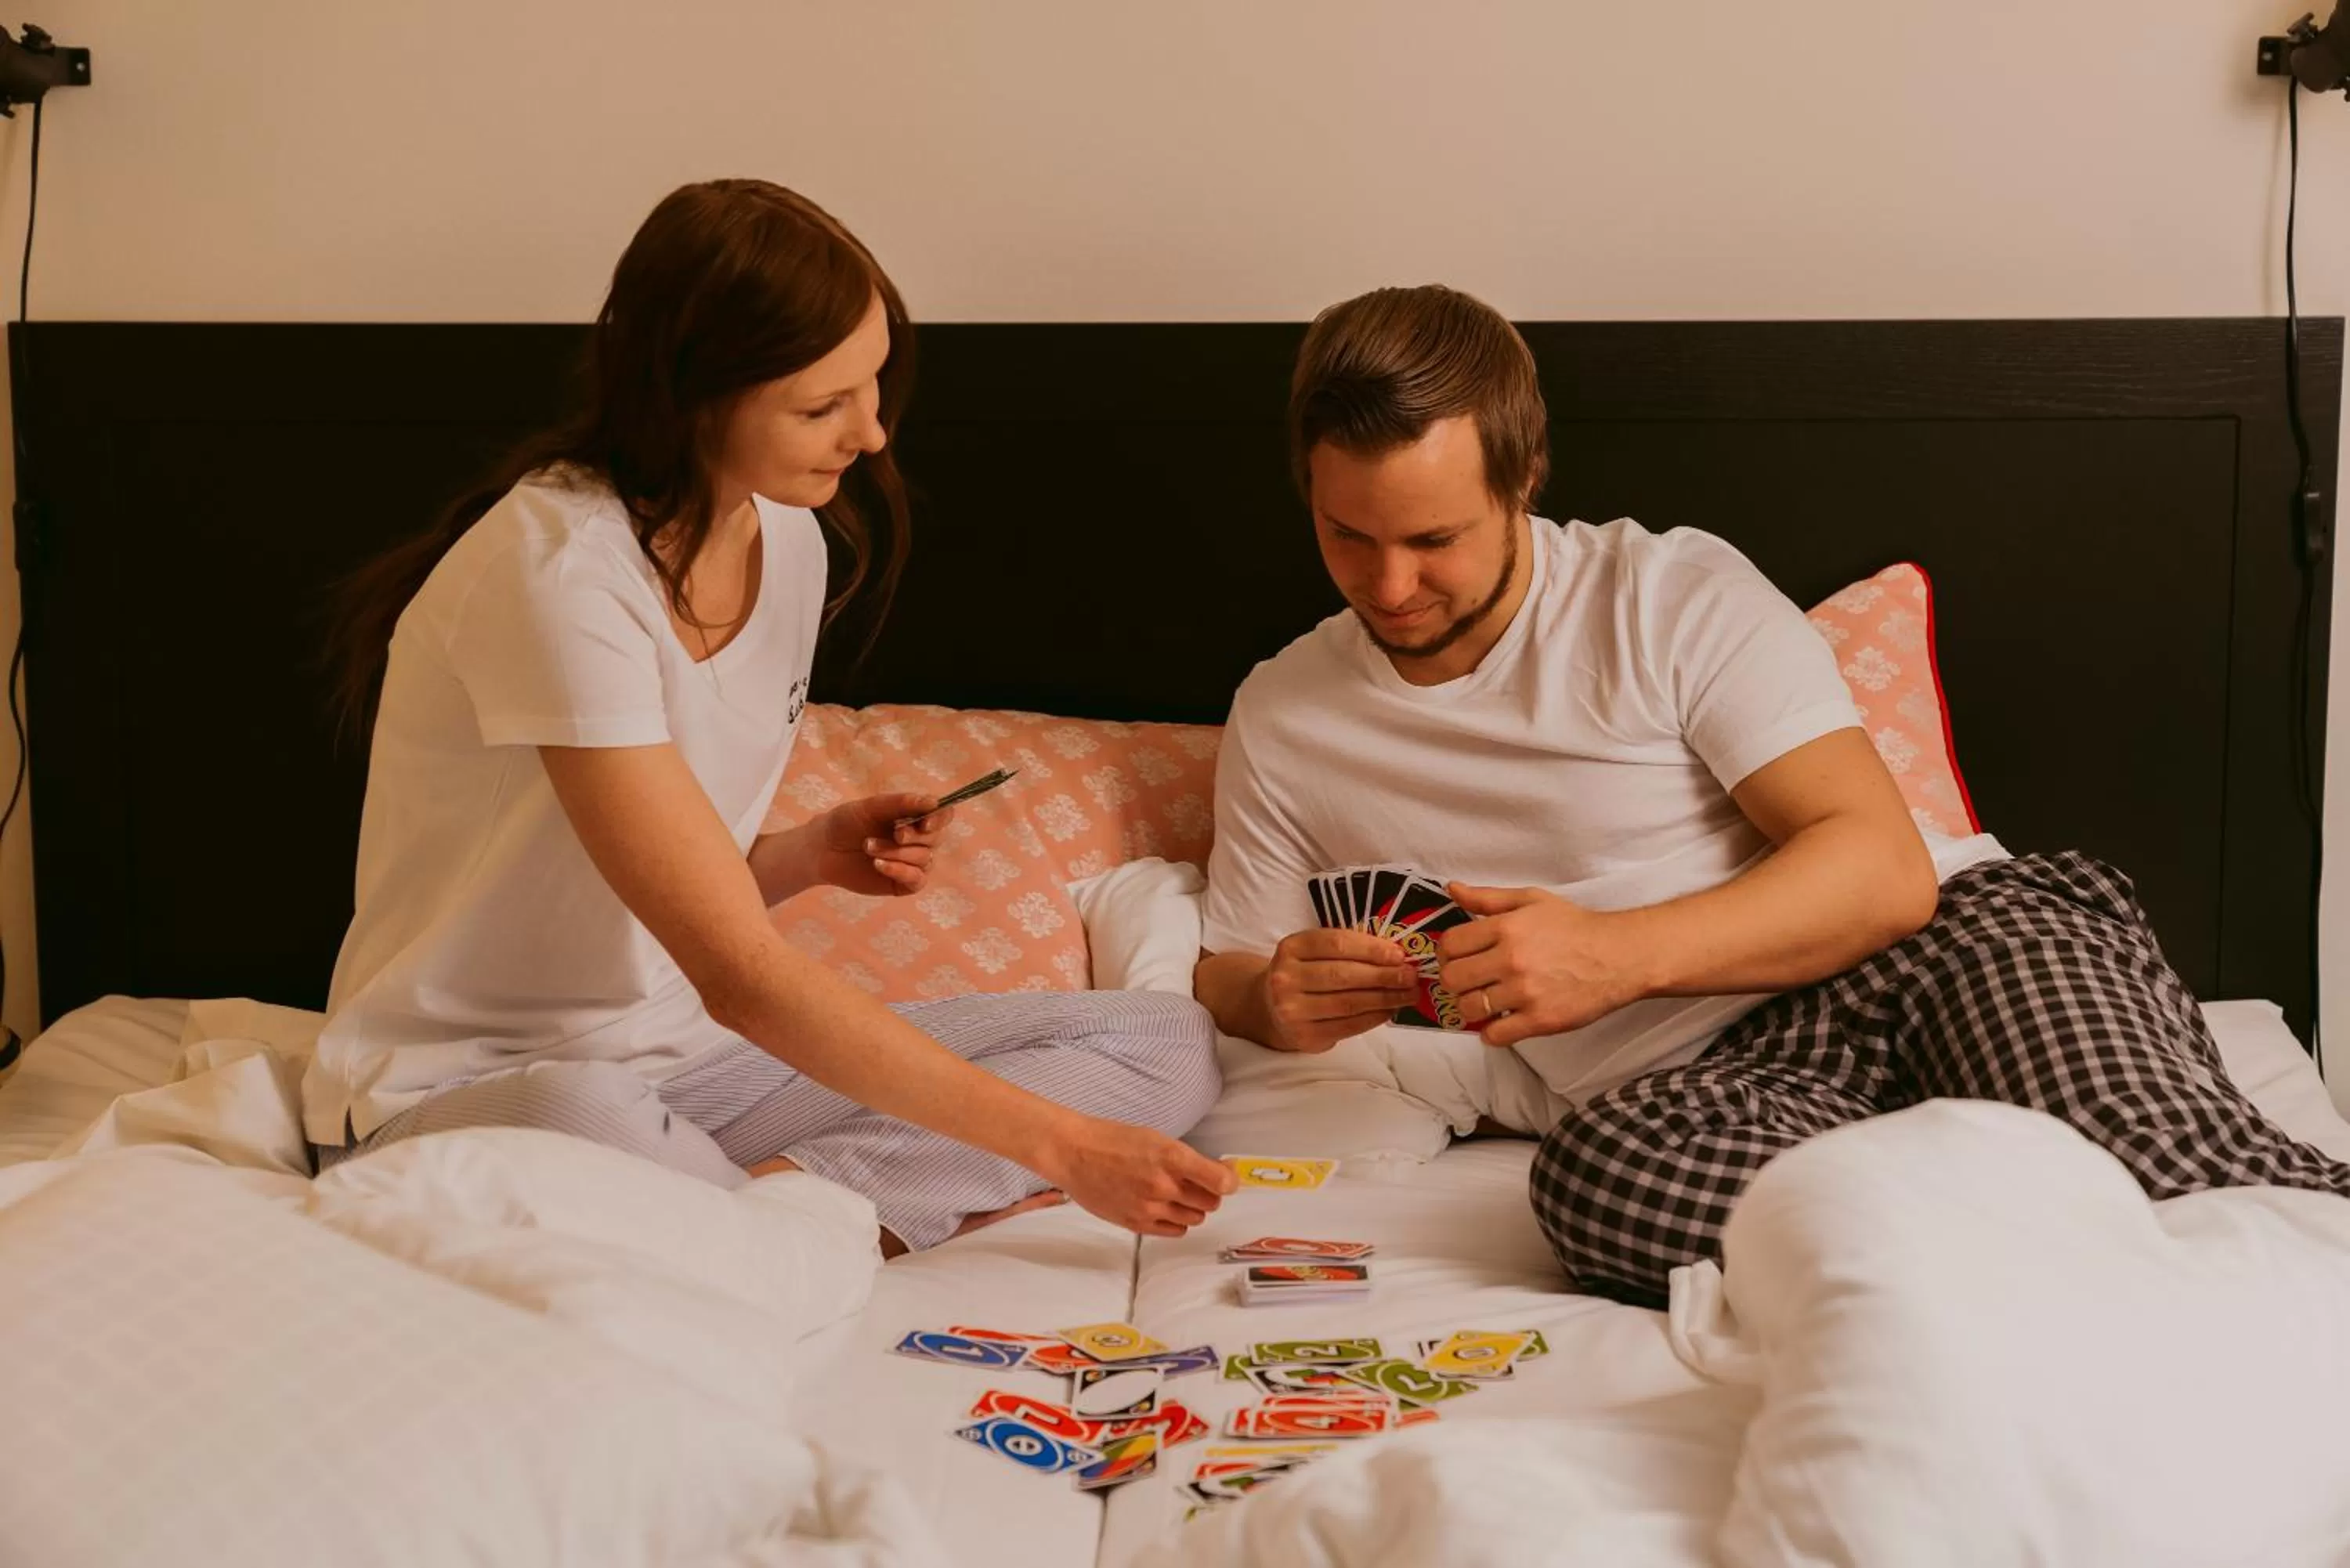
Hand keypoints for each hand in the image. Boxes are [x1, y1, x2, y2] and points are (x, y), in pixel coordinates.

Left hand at [811, 792, 952, 896]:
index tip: (925, 822)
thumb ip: (902, 803)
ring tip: (869, 847)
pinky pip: (916, 879)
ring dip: (897, 853)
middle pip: (936, 839)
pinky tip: (878, 865)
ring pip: (924, 859)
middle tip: (895, 833)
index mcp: (914, 817)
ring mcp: (911, 863)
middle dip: (915, 836)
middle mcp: (918, 840)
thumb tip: (934, 802)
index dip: (940, 819)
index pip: (943, 816)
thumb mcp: (872, 807)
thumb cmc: (846, 822)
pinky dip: (899, 870)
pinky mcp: (903, 883)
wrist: (822, 848)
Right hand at [1036, 1116, 1237, 1237]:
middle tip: (1199, 1182)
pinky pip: (1174, 1230)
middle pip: (1211, 1202)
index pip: (1220, 1181)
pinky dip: (1176, 1220)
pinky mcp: (1136, 1224)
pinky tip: (1165, 1207)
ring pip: (1195, 1218)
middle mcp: (1164, 1186)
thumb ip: (1186, 1158)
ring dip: (1193, 1207)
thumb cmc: (1112, 1139)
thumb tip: (1218, 1172)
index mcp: (1171, 1157)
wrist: (1073, 1154)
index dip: (1229, 1179)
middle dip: (1210, 1192)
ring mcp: (1150, 1208)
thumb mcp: (1155, 1137)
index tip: (1227, 1175)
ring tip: (1177, 1193)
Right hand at [1261, 927, 1420, 1053]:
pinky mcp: (1304, 1035)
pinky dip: (1374, 1018)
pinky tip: (1389, 1011)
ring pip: (1348, 1003)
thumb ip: (1348, 949)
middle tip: (1411, 976)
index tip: (1399, 954)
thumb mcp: (1315, 952)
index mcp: (1291, 948)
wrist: (1271, 1007)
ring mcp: (1292, 1009)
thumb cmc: (1305, 973)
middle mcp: (1285, 978)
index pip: (1336, 944)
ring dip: (1385, 998)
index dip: (1371, 949)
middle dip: (1384, 975)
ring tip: (1408, 994)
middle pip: (1344, 975)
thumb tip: (1395, 956)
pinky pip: (1348, 1026)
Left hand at [1435, 883, 1654, 1047]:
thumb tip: (1452, 889)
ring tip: (1485, 1000)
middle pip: (1453, 978)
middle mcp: (1512, 959)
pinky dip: (1491, 1033)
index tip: (1456, 958)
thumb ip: (1487, 897)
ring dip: (1471, 1007)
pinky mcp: (1540, 1020)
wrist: (1619, 956)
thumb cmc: (1575, 927)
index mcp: (1506, 928)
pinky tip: (1500, 1021)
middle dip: (1455, 981)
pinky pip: (1495, 1035)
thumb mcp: (1531, 900)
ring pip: (1470, 1008)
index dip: (1446, 953)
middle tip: (1468, 981)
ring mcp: (1525, 992)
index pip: (1450, 944)